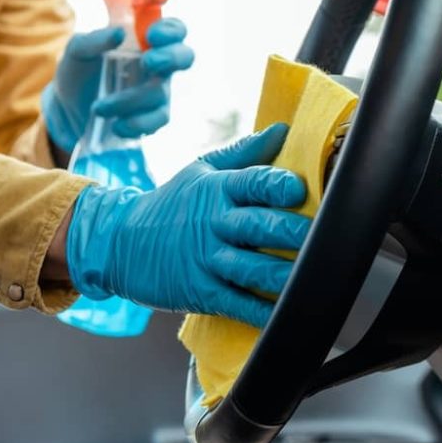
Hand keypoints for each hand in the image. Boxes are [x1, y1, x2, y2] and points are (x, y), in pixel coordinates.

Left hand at [41, 19, 193, 153]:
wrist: (67, 109)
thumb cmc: (78, 70)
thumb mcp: (78, 50)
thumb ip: (95, 39)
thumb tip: (117, 33)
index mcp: (144, 41)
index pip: (173, 29)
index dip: (171, 30)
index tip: (151, 35)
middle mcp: (158, 65)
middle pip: (185, 57)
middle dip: (171, 57)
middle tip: (147, 62)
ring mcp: (157, 92)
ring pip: (161, 93)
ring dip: (131, 100)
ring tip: (100, 107)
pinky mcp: (152, 118)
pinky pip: (157, 120)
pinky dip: (137, 123)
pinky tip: (116, 126)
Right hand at [66, 123, 309, 326]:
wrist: (118, 241)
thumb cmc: (168, 205)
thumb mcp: (199, 171)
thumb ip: (244, 153)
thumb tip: (283, 130)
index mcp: (216, 190)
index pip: (253, 182)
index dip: (278, 185)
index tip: (300, 189)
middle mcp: (213, 223)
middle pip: (259, 226)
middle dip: (293, 233)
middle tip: (323, 236)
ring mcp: (206, 260)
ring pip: (252, 268)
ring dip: (285, 274)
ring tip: (314, 275)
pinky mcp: (201, 291)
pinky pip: (237, 302)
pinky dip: (261, 311)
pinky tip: (285, 311)